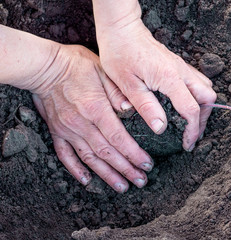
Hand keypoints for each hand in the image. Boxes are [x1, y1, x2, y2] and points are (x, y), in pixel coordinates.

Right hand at [32, 44, 152, 191]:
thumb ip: (118, 92)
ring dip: (107, 175)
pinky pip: (65, 155)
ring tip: (122, 186)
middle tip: (142, 180)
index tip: (147, 164)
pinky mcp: (57, 132)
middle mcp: (82, 124)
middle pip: (107, 153)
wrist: (45, 66)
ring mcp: (68, 130)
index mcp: (95, 109)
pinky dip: (76, 170)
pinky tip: (87, 181)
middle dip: (126, 169)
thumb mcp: (104, 70)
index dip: (134, 154)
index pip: (118, 138)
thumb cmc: (77, 65)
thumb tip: (133, 110)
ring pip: (90, 159)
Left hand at [93, 1, 216, 150]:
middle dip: (203, 119)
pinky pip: (198, 81)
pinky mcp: (177, 64)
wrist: (121, 30)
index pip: (191, 109)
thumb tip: (161, 128)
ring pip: (206, 88)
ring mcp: (181, 66)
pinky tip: (184, 104)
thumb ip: (146, 107)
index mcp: (170, 78)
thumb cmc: (120, 54)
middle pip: (208, 98)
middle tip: (190, 135)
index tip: (187, 144)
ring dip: (202, 107)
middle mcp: (181, 71)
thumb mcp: (128, 85)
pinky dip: (197, 96)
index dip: (192, 130)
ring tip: (189, 122)